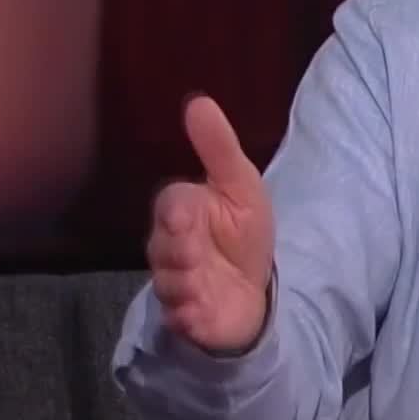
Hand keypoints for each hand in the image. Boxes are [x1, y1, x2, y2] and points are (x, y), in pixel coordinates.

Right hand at [147, 94, 276, 353]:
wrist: (253, 288)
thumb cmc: (242, 231)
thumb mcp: (241, 186)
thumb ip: (219, 148)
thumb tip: (199, 101)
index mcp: (182, 212)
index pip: (171, 205)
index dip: (177, 212)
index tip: (185, 216)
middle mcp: (172, 248)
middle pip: (164, 247)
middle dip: (179, 250)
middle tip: (195, 253)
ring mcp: (177, 284)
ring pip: (169, 282)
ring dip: (184, 283)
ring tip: (200, 286)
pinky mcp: (187, 317)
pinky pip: (178, 318)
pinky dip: (186, 316)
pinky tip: (195, 314)